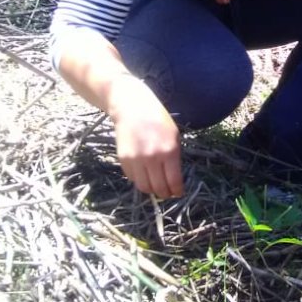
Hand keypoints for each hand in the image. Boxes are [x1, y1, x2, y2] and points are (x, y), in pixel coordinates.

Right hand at [111, 79, 183, 197]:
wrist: (132, 108)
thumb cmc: (158, 120)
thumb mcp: (174, 136)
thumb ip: (174, 158)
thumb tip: (174, 179)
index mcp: (169, 151)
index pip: (173, 181)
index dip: (176, 191)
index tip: (178, 193)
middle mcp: (152, 158)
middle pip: (158, 188)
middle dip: (165, 193)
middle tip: (168, 192)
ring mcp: (136, 160)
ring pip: (144, 187)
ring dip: (152, 190)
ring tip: (156, 185)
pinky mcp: (123, 160)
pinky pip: (133, 178)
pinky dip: (140, 180)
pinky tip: (145, 173)